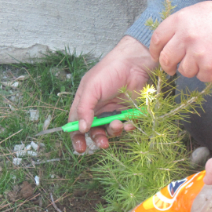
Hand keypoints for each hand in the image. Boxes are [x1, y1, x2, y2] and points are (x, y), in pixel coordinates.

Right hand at [69, 36, 156, 152]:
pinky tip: (129, 123)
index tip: (80, 149)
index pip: (77, 124)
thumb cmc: (109, 71)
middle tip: (103, 144)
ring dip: (114, 131)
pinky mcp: (129, 112)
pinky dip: (128, 127)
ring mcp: (114, 111)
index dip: (77, 137)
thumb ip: (84, 109)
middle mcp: (99, 109)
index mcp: (85, 102)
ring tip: (118, 124)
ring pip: (111, 131)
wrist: (134, 63)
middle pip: (95, 131)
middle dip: (98, 139)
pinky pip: (127, 126)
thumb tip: (81, 129)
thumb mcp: (91, 89)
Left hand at [149, 0, 211, 81]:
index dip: (155, 51)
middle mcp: (186, 37)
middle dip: (168, 66)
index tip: (157, 56)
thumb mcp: (197, 12)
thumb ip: (179, 25)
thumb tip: (165, 43)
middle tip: (173, 68)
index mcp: (180, 21)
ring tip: (205, 58)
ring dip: (192, 68)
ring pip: (184, 71)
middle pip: (166, 59)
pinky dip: (207, 73)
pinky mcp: (211, 67)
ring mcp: (198, 54)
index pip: (157, 39)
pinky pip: (201, 77)